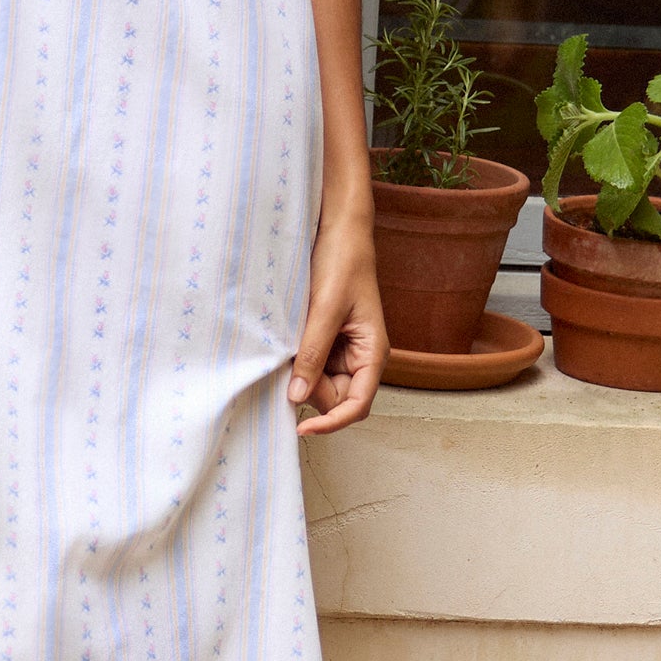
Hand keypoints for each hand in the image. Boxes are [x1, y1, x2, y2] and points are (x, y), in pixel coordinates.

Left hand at [288, 210, 384, 435]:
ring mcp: (342, 350)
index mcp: (373, 353)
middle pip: (334, 398)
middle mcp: (360, 357)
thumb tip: (298, 398)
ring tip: (291, 340)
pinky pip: (309, 363)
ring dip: (300, 372)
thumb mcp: (325, 309)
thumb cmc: (342, 263)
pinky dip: (296, 360)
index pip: (357, 405)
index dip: (331, 422)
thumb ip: (312, 354)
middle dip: (310, 388)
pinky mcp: (325, 340)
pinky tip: (288, 341)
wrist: (338, 231)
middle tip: (290, 359)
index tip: (302, 428)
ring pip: (318, 383)